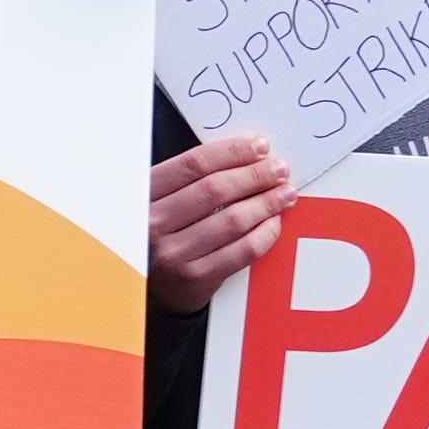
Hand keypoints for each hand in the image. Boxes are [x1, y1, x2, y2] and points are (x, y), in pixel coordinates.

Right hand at [147, 129, 295, 308]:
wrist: (146, 282)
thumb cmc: (159, 232)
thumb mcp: (159, 197)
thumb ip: (191, 176)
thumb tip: (247, 154)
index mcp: (143, 195)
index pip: (193, 164)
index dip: (232, 152)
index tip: (259, 146)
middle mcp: (154, 225)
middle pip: (215, 189)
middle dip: (255, 175)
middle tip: (279, 169)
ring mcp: (174, 254)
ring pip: (233, 220)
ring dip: (267, 202)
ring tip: (284, 193)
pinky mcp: (196, 279)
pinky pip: (243, 250)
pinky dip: (266, 233)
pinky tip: (273, 221)